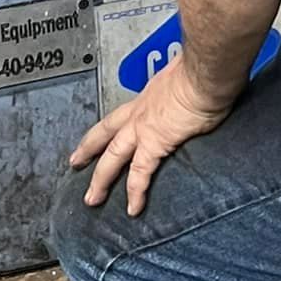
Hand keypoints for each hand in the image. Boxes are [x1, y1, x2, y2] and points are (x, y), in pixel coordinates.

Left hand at [67, 55, 234, 217]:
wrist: (204, 73)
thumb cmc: (201, 71)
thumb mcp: (184, 76)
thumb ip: (181, 85)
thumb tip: (190, 87)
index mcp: (147, 96)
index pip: (122, 114)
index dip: (109, 126)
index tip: (100, 136)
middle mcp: (140, 111)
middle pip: (106, 133)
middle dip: (89, 149)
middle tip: (75, 162)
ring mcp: (143, 128)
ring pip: (113, 157)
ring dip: (100, 179)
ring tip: (92, 198)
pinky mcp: (154, 143)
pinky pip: (140, 173)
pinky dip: (135, 192)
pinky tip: (133, 208)